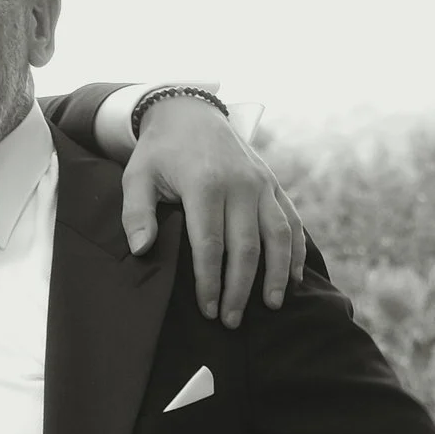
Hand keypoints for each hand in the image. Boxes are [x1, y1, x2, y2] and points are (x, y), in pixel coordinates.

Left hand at [122, 97, 306, 325]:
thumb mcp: (136, 176)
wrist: (191, 113)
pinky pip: (292, 220)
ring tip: (270, 306)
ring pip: (278, 235)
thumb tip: (141, 249)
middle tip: (230, 321)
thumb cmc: (160, 152)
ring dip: (277, 274)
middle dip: (240, 288)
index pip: (210, 245)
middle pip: (246, 247)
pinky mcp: (274, 184)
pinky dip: (297, 251)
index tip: (207, 310)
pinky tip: (295, 278)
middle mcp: (240, 184)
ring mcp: (262, 184)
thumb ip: (136, 213)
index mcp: (204, 184)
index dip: (210, 282)